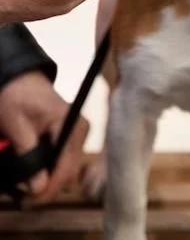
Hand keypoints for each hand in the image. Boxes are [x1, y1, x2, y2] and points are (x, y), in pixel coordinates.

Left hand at [0, 71, 88, 202]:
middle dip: (47, 186)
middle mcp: (81, 129)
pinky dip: (49, 170)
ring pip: (67, 170)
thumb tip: (38, 188)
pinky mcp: (73, 139)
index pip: (66, 165)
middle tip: (23, 198)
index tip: (29, 201)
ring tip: (24, 185)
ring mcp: (78, 135)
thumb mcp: (16, 124)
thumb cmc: (17, 97)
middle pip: (69, 171)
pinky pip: (64, 162)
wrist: (21, 81)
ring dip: (47, 180)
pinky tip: (34, 172)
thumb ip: (28, 154)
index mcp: (70, 122)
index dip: (49, 188)